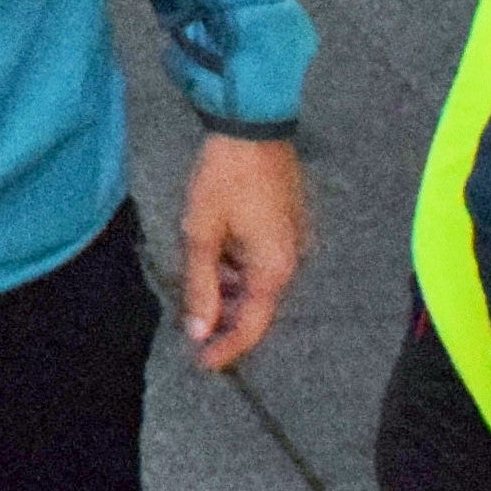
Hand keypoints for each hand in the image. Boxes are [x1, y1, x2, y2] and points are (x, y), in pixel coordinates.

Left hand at [174, 131, 308, 370]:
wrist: (253, 126)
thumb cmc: (223, 179)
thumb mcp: (201, 233)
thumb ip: (201, 286)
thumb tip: (199, 332)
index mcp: (274, 270)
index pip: (251, 327)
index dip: (227, 349)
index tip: (202, 364)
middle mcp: (292, 262)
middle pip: (259, 308)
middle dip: (228, 322)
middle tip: (196, 332)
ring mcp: (294, 243)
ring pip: (261, 284)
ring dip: (232, 294)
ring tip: (200, 296)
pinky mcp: (289, 226)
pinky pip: (265, 263)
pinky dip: (241, 271)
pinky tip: (217, 264)